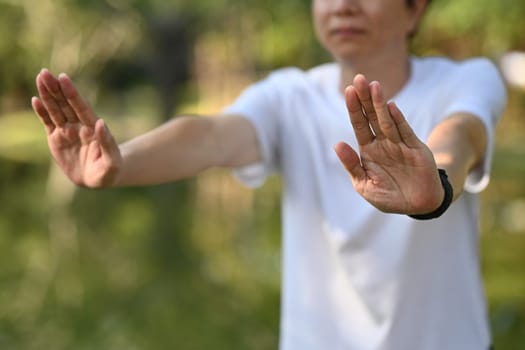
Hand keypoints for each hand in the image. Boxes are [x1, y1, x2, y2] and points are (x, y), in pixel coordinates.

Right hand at [32, 69, 121, 187]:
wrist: (98, 179)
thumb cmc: (109, 170)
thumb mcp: (112, 160)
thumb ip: (108, 142)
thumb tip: (100, 122)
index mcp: (92, 128)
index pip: (81, 107)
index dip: (72, 93)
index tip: (64, 78)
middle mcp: (79, 126)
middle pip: (66, 104)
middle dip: (56, 89)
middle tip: (45, 73)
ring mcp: (67, 131)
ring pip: (55, 110)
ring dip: (47, 95)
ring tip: (40, 78)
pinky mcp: (56, 139)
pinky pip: (48, 123)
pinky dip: (42, 112)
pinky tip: (36, 100)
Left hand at [334, 74, 443, 214]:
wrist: (417, 205)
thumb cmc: (388, 196)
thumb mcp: (364, 185)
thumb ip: (352, 165)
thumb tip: (337, 144)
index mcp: (369, 150)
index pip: (359, 125)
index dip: (354, 108)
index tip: (348, 90)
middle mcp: (383, 143)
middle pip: (372, 117)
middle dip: (365, 98)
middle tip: (359, 79)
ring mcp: (399, 144)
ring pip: (387, 121)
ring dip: (380, 104)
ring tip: (374, 86)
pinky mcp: (415, 149)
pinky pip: (405, 132)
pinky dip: (398, 120)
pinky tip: (391, 107)